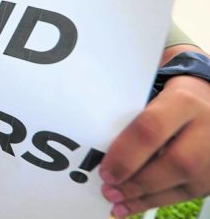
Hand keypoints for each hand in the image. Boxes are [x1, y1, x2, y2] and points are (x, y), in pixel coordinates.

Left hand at [100, 74, 209, 216]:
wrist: (207, 104)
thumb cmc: (171, 102)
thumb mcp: (152, 98)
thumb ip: (131, 121)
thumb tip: (101, 151)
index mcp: (183, 102)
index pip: (152, 129)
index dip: (126, 154)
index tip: (105, 170)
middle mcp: (206, 128)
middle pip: (176, 162)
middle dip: (137, 181)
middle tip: (109, 188)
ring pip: (184, 182)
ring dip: (144, 196)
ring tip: (116, 199)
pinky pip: (187, 194)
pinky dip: (154, 201)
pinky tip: (132, 204)